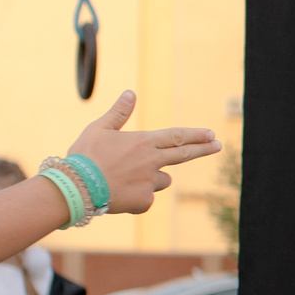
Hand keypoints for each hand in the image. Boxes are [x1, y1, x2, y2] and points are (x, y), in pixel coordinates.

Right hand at [65, 92, 221, 213]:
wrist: (76, 187)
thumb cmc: (85, 156)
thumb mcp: (99, 129)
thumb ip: (119, 113)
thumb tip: (131, 93)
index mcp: (143, 142)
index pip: (177, 136)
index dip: (195, 135)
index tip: (211, 134)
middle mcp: (151, 161)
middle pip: (183, 155)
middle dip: (203, 150)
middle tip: (218, 146)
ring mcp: (149, 182)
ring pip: (162, 180)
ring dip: (153, 178)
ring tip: (126, 178)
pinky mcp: (144, 201)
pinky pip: (147, 198)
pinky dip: (138, 196)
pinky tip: (119, 193)